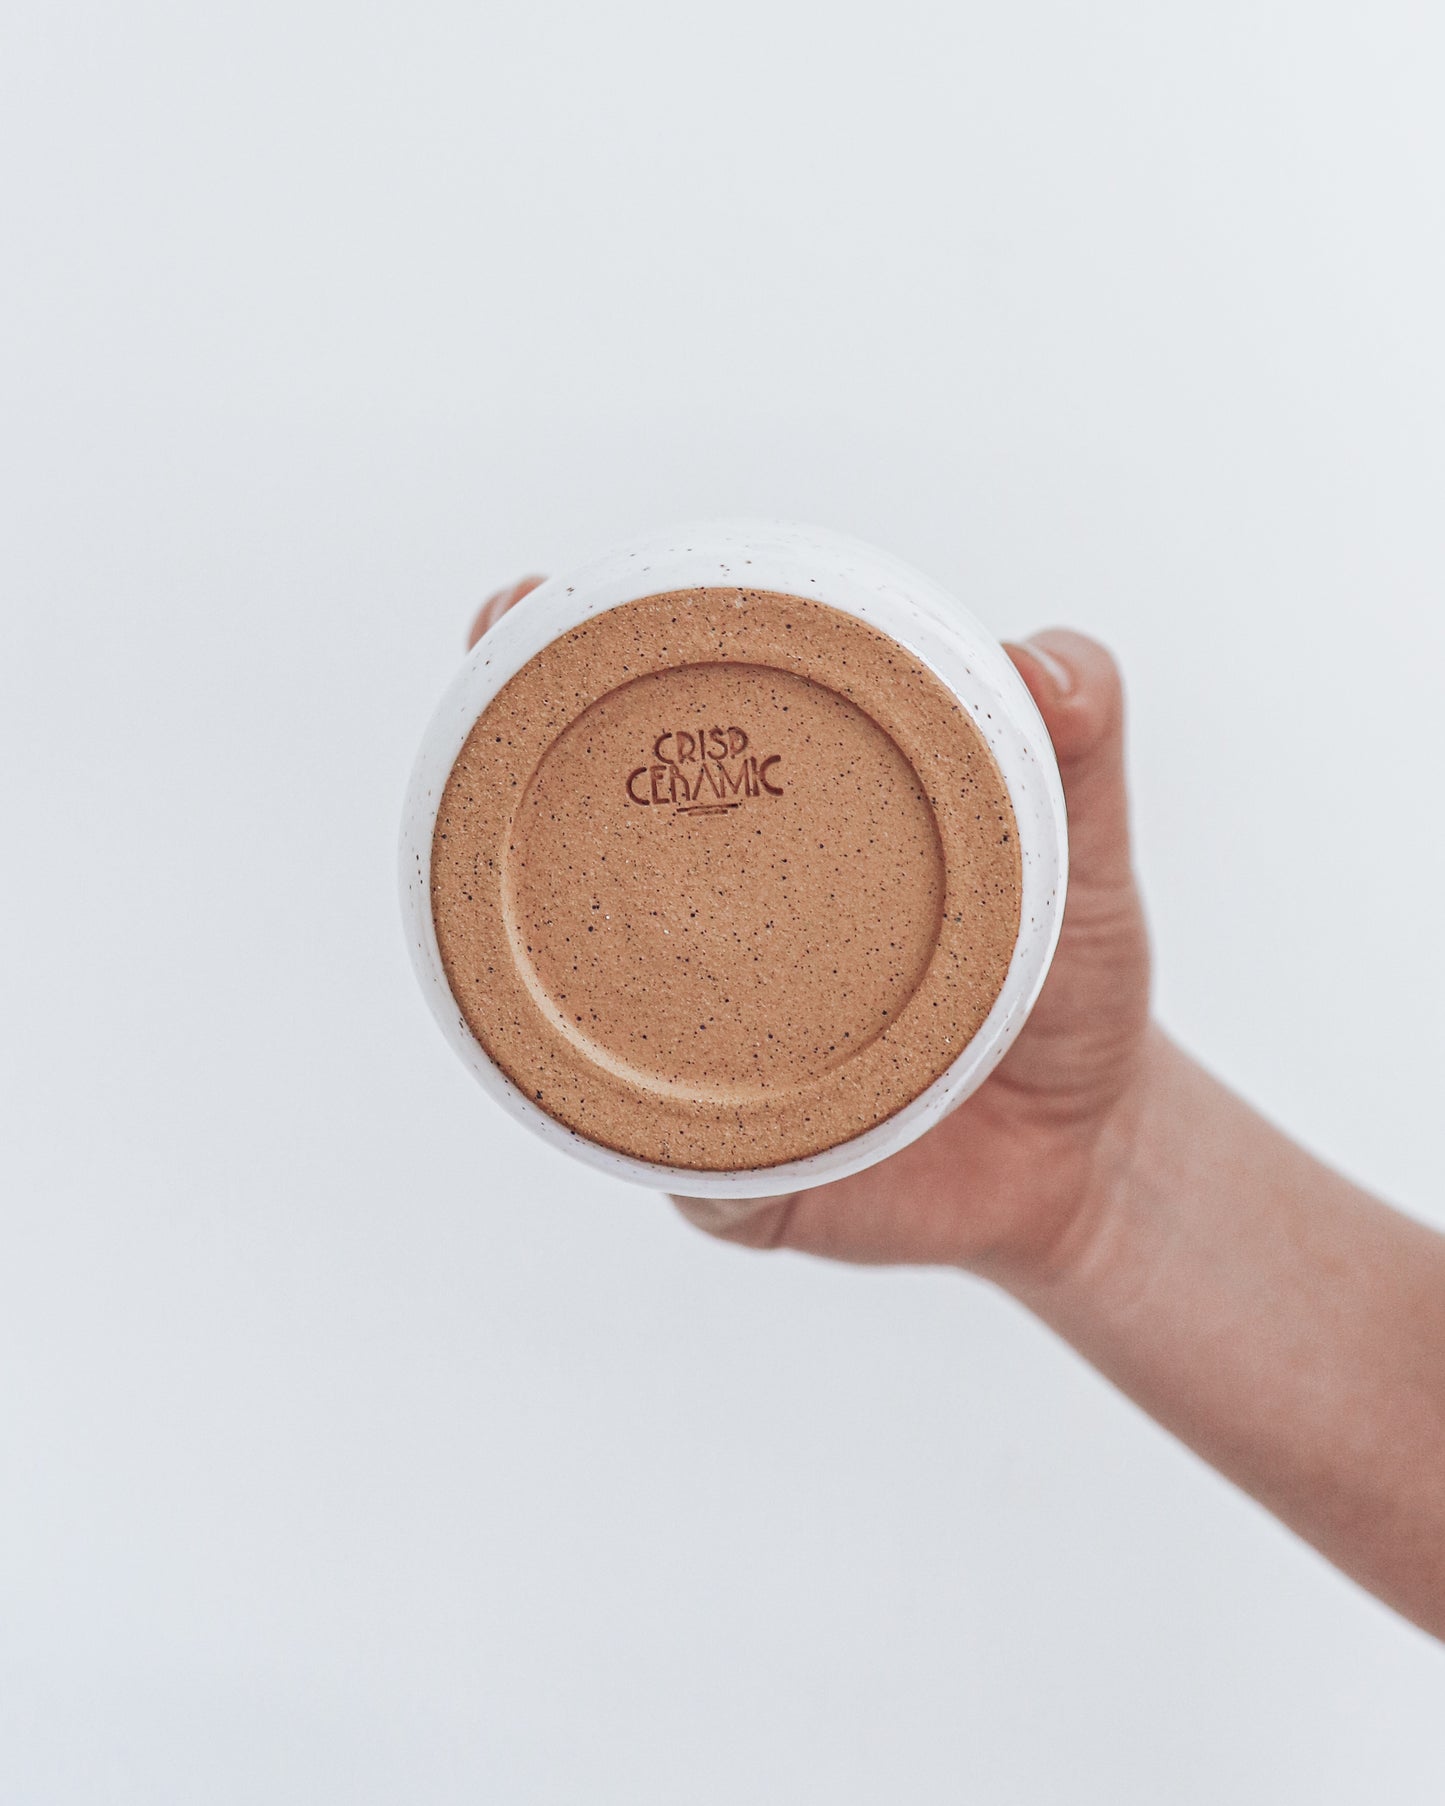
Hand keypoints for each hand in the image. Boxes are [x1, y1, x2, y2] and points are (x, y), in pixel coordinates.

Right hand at [470, 582, 1151, 1285]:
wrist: (1089, 1150)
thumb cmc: (1067, 981)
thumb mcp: (1085, 846)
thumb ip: (1083, 742)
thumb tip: (1050, 669)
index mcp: (763, 852)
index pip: (645, 746)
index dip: (551, 671)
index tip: (518, 607)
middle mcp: (699, 951)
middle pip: (559, 867)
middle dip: (488, 779)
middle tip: (486, 694)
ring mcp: (696, 1072)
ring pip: (575, 1025)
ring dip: (528, 964)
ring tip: (524, 909)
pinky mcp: (732, 1185)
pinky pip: (674, 1171)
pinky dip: (671, 1148)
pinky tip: (675, 1123)